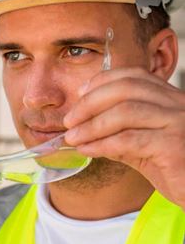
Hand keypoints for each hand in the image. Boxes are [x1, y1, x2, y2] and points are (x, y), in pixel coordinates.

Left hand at [63, 67, 184, 209]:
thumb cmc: (176, 168)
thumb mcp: (143, 145)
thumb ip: (119, 133)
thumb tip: (83, 129)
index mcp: (170, 98)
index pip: (133, 76)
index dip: (102, 81)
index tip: (79, 94)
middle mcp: (178, 104)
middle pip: (125, 88)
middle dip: (90, 103)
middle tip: (69, 121)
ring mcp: (179, 123)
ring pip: (125, 112)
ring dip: (91, 125)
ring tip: (73, 138)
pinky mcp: (174, 146)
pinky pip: (128, 140)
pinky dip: (101, 144)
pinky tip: (87, 150)